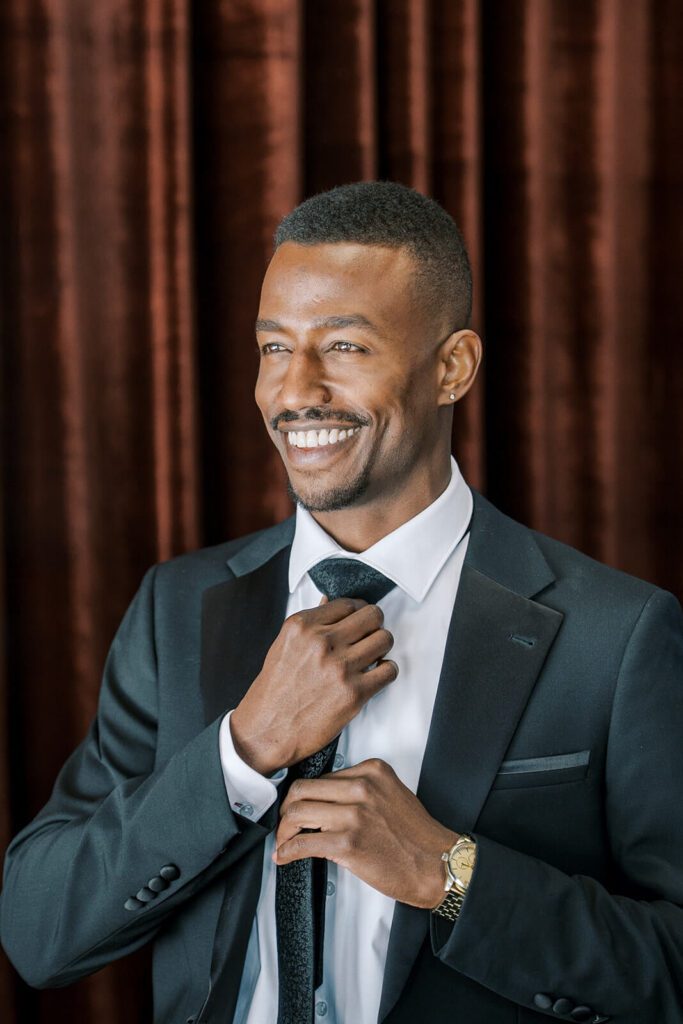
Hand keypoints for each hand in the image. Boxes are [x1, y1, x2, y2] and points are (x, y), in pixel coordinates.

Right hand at [231, 599, 396, 774]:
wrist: (267, 730)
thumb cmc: (274, 691)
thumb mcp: (284, 646)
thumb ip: (311, 625)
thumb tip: (329, 604)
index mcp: (303, 626)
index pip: (347, 603)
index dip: (358, 611)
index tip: (360, 620)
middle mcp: (322, 642)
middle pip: (372, 616)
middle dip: (374, 625)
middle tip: (370, 636)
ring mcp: (339, 667)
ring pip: (384, 639)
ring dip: (382, 647)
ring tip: (373, 656)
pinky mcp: (354, 693)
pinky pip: (389, 670)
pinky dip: (387, 671)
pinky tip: (375, 675)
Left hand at [273, 757, 457, 908]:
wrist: (438, 865)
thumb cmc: (417, 836)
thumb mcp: (391, 794)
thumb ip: (361, 790)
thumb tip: (326, 801)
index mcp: (371, 771)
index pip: (322, 777)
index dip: (305, 796)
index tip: (298, 808)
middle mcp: (362, 787)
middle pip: (302, 790)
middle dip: (286, 809)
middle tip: (285, 825)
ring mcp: (354, 814)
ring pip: (297, 812)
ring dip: (284, 831)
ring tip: (284, 842)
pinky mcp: (348, 842)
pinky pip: (303, 843)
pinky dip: (287, 851)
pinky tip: (285, 856)